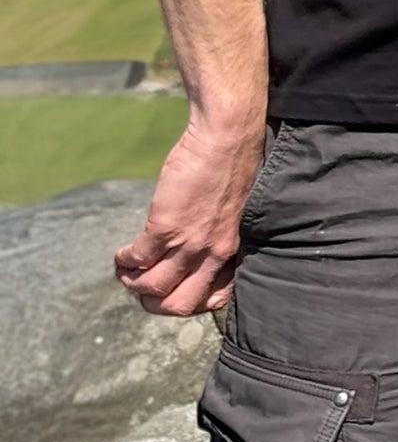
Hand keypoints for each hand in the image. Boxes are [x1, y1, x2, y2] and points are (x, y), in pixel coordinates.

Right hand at [113, 115, 265, 316]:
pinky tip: (122, 253)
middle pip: (180, 305)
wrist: (226, 137)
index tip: (174, 291)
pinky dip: (124, 261)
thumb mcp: (231, 212)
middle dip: (155, 304)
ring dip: (133, 283)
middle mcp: (212, 252)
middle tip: (143, 288)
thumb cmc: (230, 166)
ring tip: (127, 269)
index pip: (213, 299)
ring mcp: (188, 242)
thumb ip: (217, 233)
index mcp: (231, 250)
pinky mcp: (165, 226)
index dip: (189, 302)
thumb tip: (195, 248)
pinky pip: (137, 258)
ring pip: (153, 287)